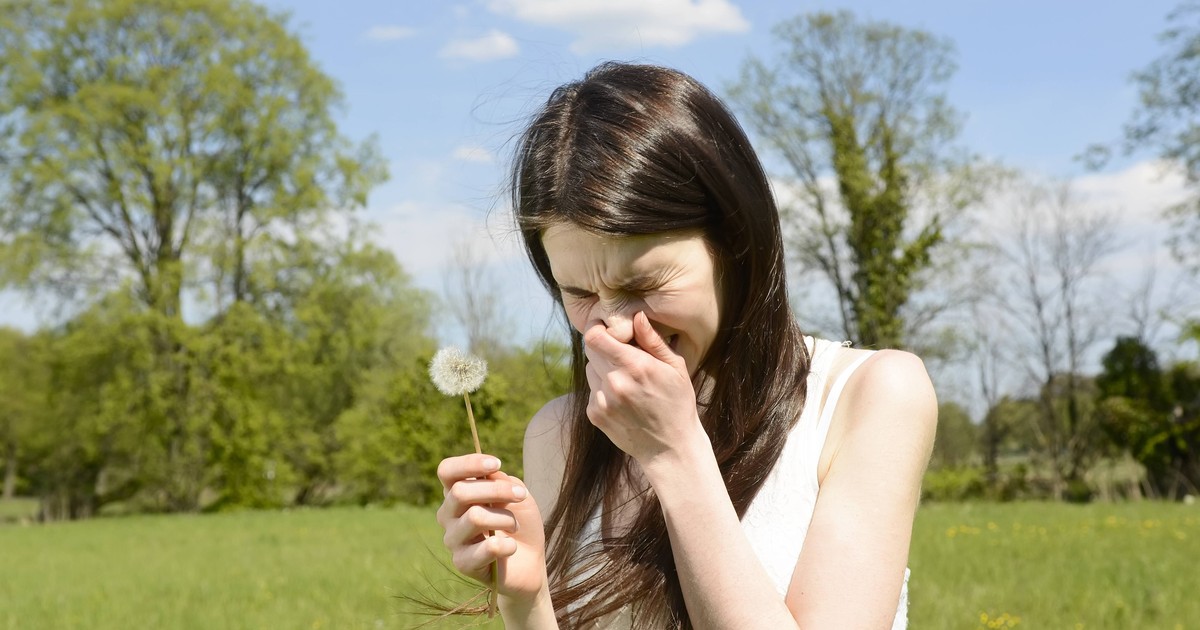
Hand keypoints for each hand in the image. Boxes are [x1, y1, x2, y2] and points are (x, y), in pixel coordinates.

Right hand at [436, 454, 547, 603]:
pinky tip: (512, 547)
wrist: (530, 560)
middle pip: (460, 492)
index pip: (447, 471)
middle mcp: (448, 515)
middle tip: (522, 495)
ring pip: (475, 517)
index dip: (469, 464)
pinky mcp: (462, 563)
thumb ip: (500, 480)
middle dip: (498, 490)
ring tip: (515, 526)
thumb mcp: (516, 492)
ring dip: (505, 518)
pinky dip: (507, 544)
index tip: (496, 463)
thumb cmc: (520, 521)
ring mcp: (452, 539)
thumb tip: (489, 475)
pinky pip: (486, 547)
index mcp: (457, 493)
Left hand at [583, 311, 704, 464]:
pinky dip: (603, 390)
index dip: (598, 329)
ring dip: (603, 370)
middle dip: (604, 348)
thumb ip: (653, 340)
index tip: (609, 330)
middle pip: (591, 350)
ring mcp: (602, 401)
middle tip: (624, 356)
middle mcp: (614, 383)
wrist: (670, 448)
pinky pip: (592, 390)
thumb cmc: (677, 402)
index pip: (595, 337)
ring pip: (591, 370)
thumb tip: (636, 315)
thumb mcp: (675, 368)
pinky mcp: (595, 415)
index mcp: (635, 366)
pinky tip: (624, 400)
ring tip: (627, 382)